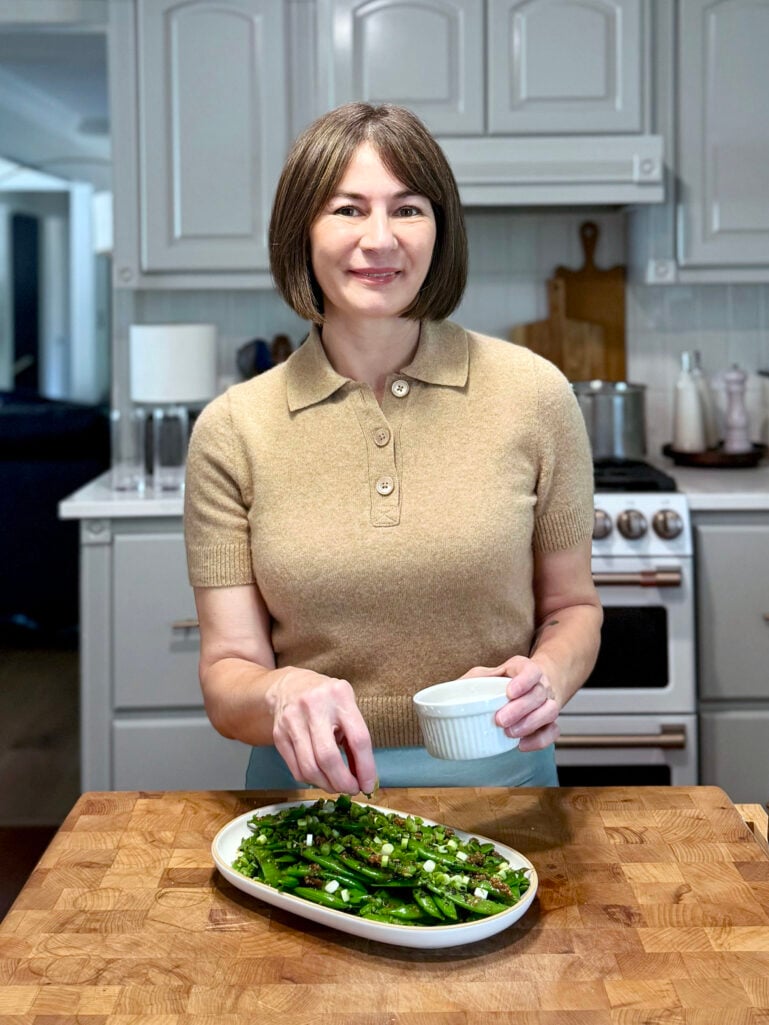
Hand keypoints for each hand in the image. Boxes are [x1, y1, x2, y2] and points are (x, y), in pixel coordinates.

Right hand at [265, 667, 376, 794]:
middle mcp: (314, 706)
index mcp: (340, 696)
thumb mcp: (347, 707)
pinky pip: (296, 769)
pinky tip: (321, 777)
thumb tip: (364, 777)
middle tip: (352, 790)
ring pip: (310, 768)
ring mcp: (292, 720)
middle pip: (328, 757)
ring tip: (336, 786)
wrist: (290, 685)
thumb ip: (355, 738)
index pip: (358, 739)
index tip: (369, 784)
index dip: (366, 768)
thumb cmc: (327, 700)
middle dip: (343, 782)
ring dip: (326, 785)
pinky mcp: (278, 734)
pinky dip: (311, 780)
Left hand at [461, 656, 560, 750]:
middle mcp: (540, 685)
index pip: (531, 671)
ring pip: (550, 712)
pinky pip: (553, 731)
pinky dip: (539, 741)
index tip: (510, 692)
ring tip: (510, 734)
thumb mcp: (487, 674)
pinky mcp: (550, 722)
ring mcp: (548, 703)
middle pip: (538, 694)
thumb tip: (450, 691)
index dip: (523, 681)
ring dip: (530, 724)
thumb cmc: (505, 680)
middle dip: (520, 709)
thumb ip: (472, 680)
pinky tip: (521, 745)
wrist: (532, 685)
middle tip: (500, 720)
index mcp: (525, 669)